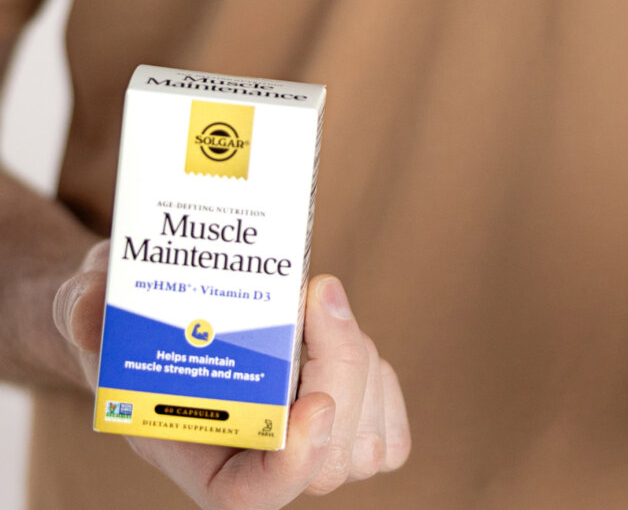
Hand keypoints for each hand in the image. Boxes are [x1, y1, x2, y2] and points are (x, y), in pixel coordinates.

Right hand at [53, 240, 410, 509]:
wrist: (162, 322)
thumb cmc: (123, 326)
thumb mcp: (88, 310)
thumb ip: (81, 311)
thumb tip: (90, 309)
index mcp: (197, 457)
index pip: (250, 496)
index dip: (292, 463)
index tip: (315, 405)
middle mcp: (257, 465)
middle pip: (326, 461)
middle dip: (337, 373)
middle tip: (314, 294)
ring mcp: (308, 456)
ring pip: (366, 442)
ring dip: (358, 363)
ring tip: (318, 302)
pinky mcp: (348, 432)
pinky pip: (390, 433)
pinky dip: (379, 378)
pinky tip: (345, 331)